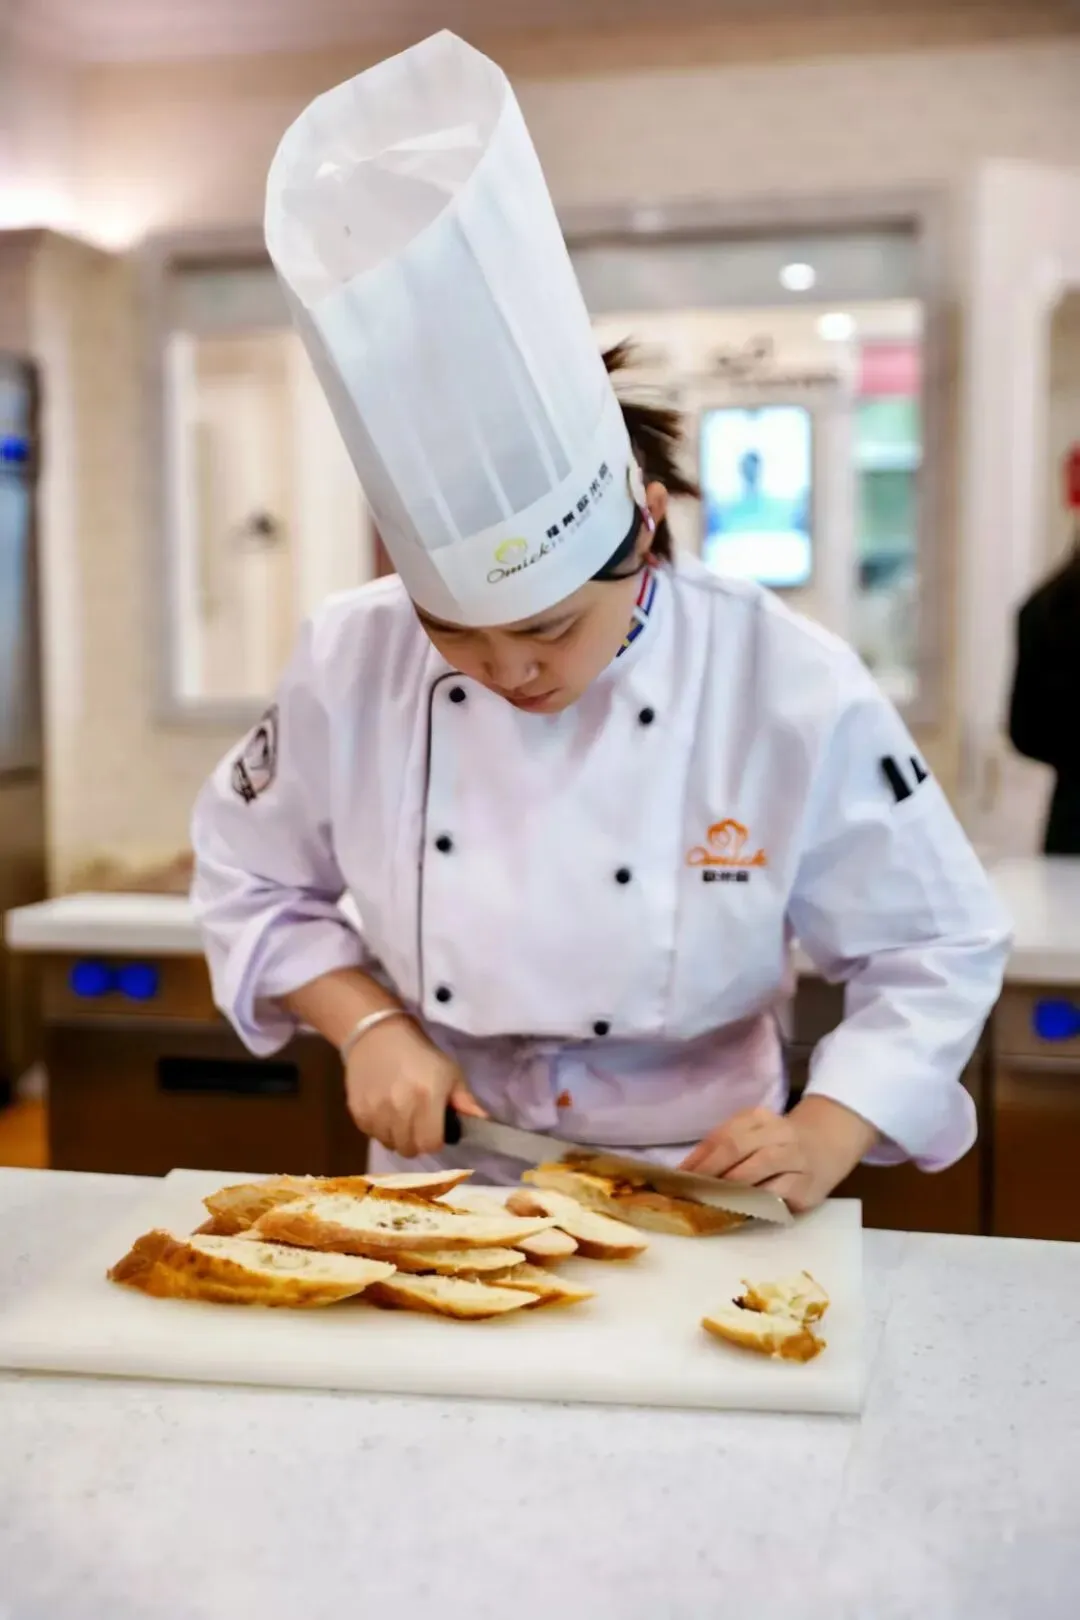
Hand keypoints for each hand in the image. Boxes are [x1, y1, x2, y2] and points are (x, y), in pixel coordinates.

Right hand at [344, 1018, 486, 1157]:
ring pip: (390, 1144)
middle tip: (418, 1124)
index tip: (435, 1129)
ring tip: (400, 1116)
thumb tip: (484, 1122)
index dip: (435, 1140)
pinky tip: (384, 1110)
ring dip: (397, 1136)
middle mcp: (400, 1108)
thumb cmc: (421, 1055)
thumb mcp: (450, 1072)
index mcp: (427, 1098)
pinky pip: (372, 1135)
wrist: (378, 1035)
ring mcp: (376, 1111)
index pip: (430, 1144)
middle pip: (409, 1149)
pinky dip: (379, 1129)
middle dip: (417, 1141)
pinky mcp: (357, 1111)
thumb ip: (465, 1101)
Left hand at [679, 1096, 877, 1212]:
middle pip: (737, 1147)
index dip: (698, 1158)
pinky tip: (741, 1208)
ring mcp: (795, 1157)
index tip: (678, 1178)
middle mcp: (777, 1132)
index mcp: (757, 1118)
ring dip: (731, 1185)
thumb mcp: (751, 1135)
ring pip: (760, 1166)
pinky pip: (779, 1192)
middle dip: (710, 1170)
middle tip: (691, 1191)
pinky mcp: (807, 1185)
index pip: (722, 1136)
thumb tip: (685, 1173)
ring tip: (711, 1200)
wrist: (827, 1145)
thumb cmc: (777, 1144)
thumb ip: (722, 1149)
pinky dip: (757, 1200)